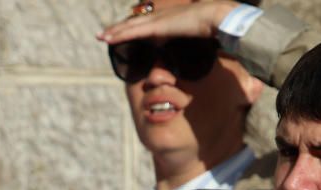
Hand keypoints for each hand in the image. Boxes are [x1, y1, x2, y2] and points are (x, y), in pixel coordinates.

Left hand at [97, 1, 238, 43]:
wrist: (219, 16)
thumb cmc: (214, 24)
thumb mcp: (198, 32)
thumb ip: (191, 35)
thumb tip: (194, 42)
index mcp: (169, 17)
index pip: (146, 23)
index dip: (133, 28)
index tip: (122, 33)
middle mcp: (160, 16)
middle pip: (134, 23)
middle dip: (118, 29)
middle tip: (103, 34)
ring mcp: (158, 20)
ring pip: (131, 27)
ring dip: (115, 32)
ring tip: (101, 36)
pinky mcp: (158, 26)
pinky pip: (134, 32)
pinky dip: (121, 35)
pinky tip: (109, 39)